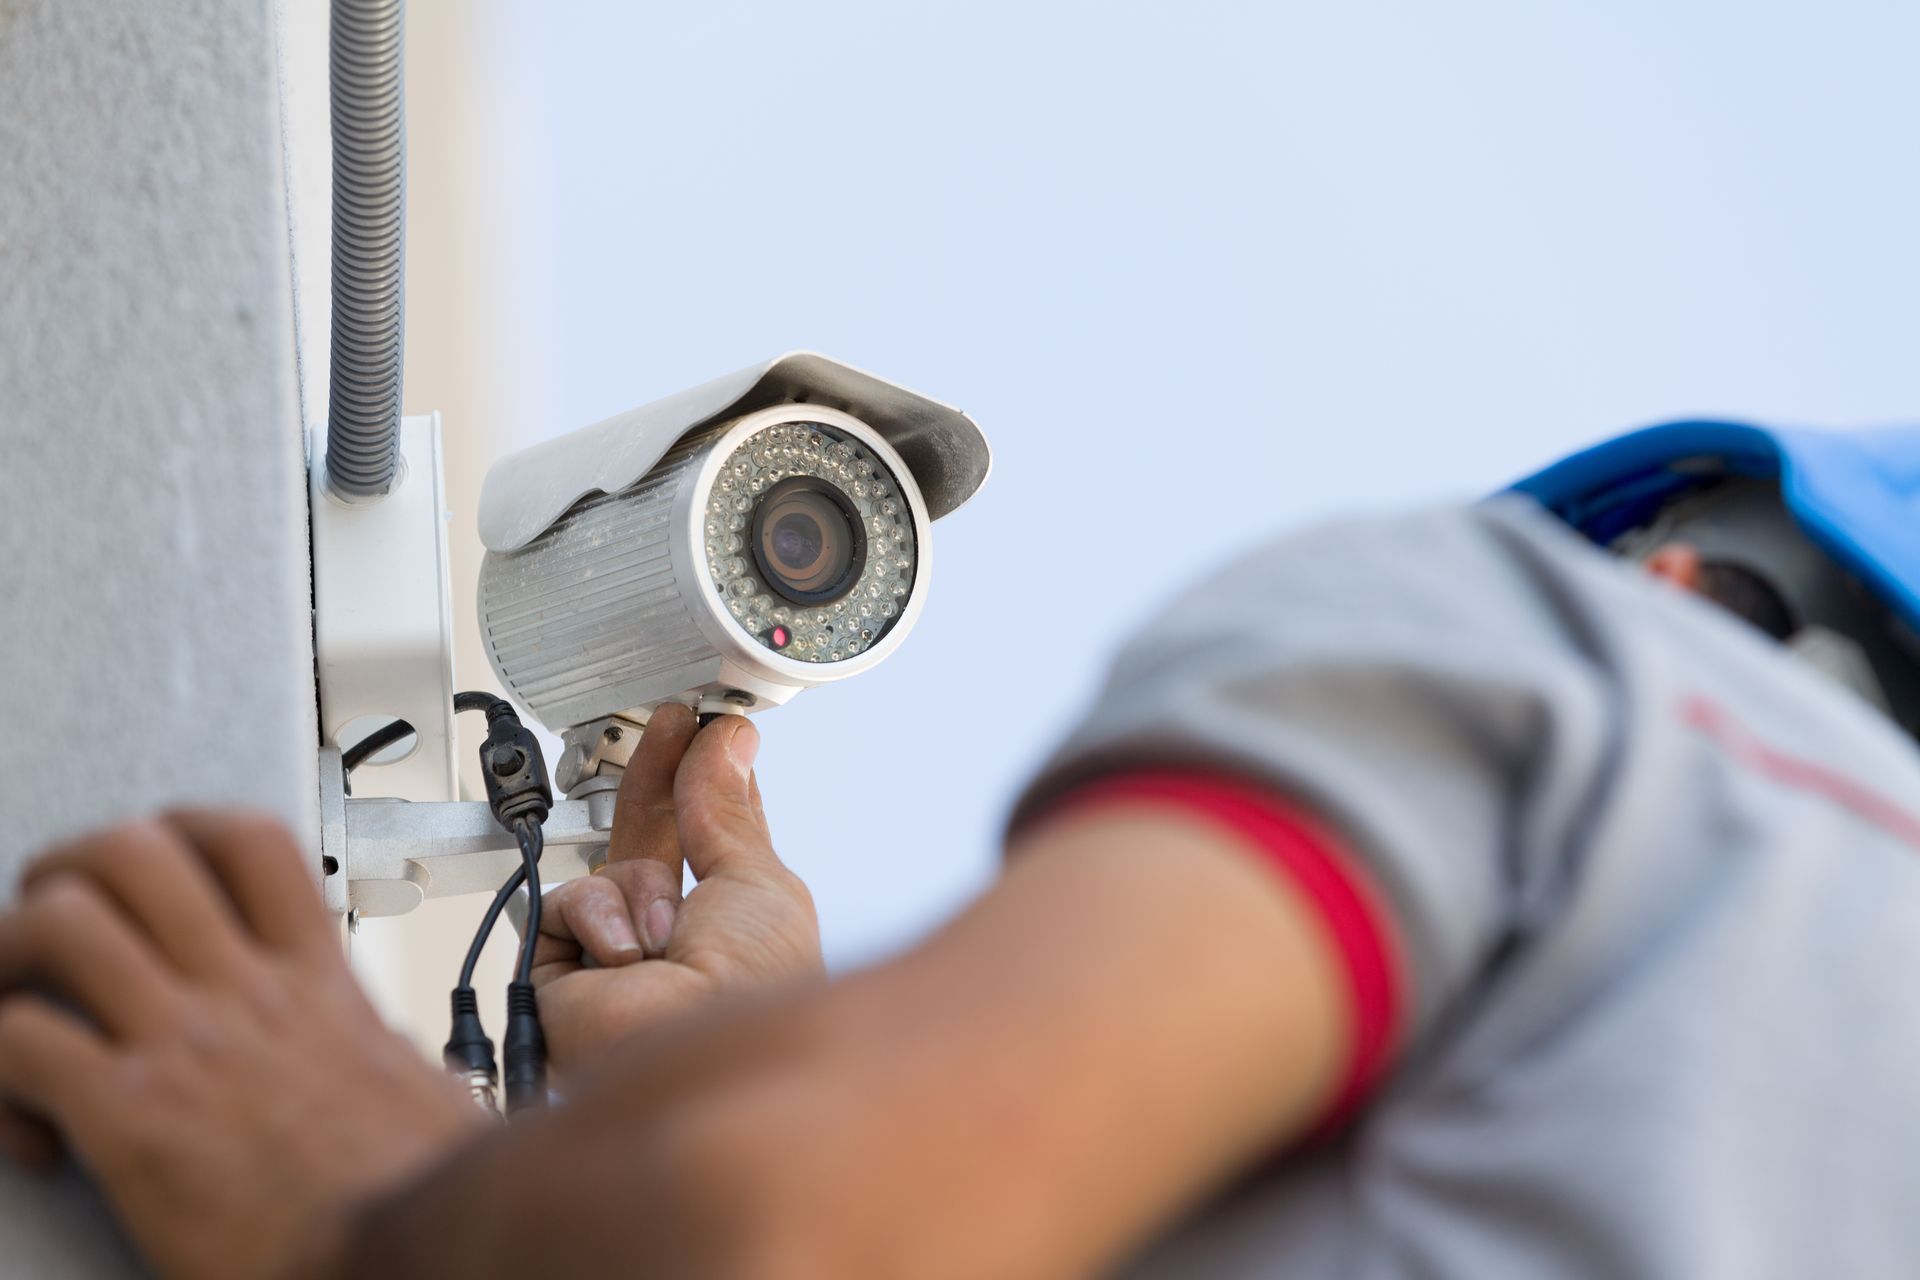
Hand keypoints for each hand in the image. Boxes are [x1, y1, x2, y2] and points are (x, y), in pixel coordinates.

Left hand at [0, 811, 485, 1279]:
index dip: (183, 826)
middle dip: (71, 868)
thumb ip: (384, 1050)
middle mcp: (249, 994)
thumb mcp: (420, 1086)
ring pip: (60, 923)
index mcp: (319, 985)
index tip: (159, 855)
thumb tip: (397, 1058)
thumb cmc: (412, 1192)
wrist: (397, 1259)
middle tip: (58, 911)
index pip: (250, 842)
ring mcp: (188, 1045)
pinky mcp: (131, 1116)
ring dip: (10, 955)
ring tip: (12, 1001)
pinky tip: (25, 1120)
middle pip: (135, 853)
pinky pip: (20, 1040)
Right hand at [531, 706, 822, 1073]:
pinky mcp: (560, 976)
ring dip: (640, 892)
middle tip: (672, 725)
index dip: (707, 780)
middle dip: (661, 783)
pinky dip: (596, 919)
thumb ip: (727, 808)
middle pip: (653, 841)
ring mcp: (617, 961)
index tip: (708, 728)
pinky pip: (565, 900)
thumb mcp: (758, 882)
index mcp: (735, 927)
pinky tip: (623, 959)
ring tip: (665, 941)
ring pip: (610, 870)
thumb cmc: (751, 994)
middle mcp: (677, 944)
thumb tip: (727, 743)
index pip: (711, 835)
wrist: (693, 1055)